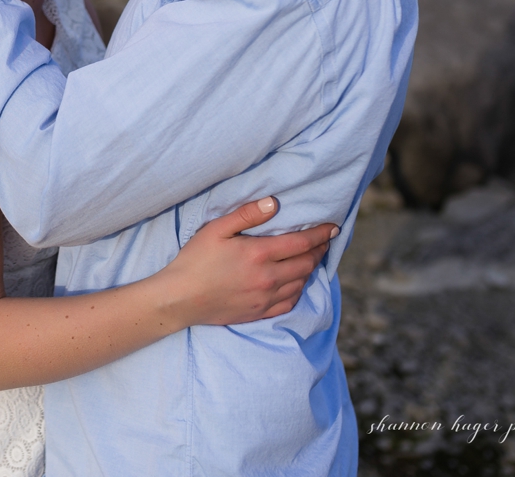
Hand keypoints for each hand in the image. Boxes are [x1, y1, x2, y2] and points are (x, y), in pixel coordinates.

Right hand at [158, 198, 337, 326]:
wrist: (182, 298)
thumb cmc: (195, 259)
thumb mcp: (216, 229)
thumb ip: (246, 215)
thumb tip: (274, 203)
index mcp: (259, 254)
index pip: (301, 242)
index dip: (320, 234)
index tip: (333, 228)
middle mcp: (269, 278)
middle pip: (306, 264)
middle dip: (319, 251)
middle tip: (325, 241)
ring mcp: (266, 298)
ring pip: (301, 283)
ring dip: (310, 269)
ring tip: (311, 258)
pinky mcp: (261, 312)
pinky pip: (291, 302)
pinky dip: (299, 290)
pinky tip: (296, 282)